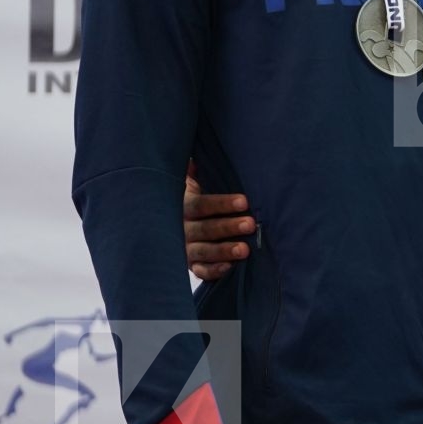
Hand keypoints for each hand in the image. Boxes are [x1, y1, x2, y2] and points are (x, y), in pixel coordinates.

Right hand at [185, 163, 254, 281]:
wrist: (172, 218)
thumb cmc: (197, 192)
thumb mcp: (194, 178)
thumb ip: (199, 167)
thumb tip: (202, 152)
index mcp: (183, 204)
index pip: (201, 204)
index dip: (221, 203)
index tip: (244, 202)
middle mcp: (181, 227)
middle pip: (204, 229)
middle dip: (228, 227)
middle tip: (250, 224)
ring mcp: (184, 248)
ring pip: (203, 251)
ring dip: (224, 250)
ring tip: (245, 250)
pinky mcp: (190, 264)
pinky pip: (200, 271)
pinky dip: (213, 271)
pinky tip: (229, 268)